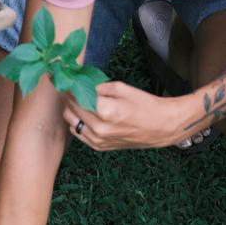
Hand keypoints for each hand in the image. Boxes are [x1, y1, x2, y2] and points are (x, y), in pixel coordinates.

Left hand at [63, 82, 200, 150]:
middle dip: (68, 97)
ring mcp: (97, 140)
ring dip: (70, 110)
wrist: (161, 127)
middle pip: (69, 109)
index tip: (64, 78)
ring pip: (70, 122)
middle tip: (70, 87)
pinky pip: (78, 133)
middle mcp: (98, 128)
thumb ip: (98, 86)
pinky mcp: (98, 147)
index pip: (75, 96)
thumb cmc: (145, 104)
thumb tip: (80, 84)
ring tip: (77, 99)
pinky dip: (77, 122)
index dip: (68, 85)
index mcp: (104, 111)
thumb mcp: (122, 88)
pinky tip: (83, 113)